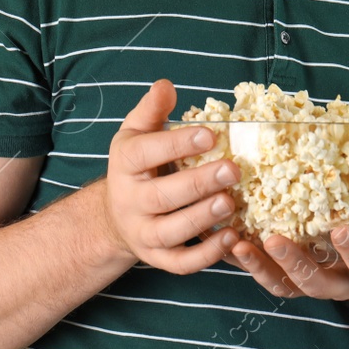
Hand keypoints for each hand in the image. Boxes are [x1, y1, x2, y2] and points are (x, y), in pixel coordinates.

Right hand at [101, 78, 241, 273]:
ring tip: (231, 202)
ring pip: (171, 231)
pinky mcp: (159, 258)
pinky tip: (231, 238)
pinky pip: (181, 263)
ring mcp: (143, 233)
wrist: (116, 215)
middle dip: (198, 184)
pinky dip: (206, 255)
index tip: (211, 134)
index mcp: (125, 164)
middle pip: (162, 196)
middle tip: (233, 170)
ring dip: (202, 218)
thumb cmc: (138, 166)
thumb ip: (152, 109)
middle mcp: (131, 201)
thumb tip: (166, 85)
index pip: (146, 153)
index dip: (177, 144)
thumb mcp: (137, 133)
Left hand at [223, 170, 348, 300]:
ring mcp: (313, 284)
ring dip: (258, 268)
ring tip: (237, 243)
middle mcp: (342, 283)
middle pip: (315, 283)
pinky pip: (265, 278)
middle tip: (271, 238)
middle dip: (293, 263)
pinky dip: (245, 263)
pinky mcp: (289, 279)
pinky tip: (226, 240)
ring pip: (283, 286)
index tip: (340, 229)